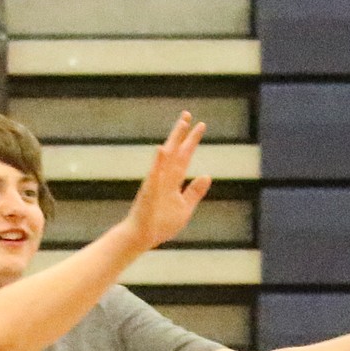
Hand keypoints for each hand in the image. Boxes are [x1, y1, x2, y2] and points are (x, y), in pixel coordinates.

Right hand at [121, 111, 211, 251]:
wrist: (142, 237)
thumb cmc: (161, 224)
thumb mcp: (185, 207)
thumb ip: (195, 191)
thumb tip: (207, 175)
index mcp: (173, 181)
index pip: (185, 156)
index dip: (192, 141)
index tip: (200, 125)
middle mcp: (165, 177)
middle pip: (176, 151)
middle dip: (183, 133)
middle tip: (188, 113)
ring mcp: (157, 182)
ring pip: (167, 157)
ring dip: (174, 140)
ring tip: (181, 123)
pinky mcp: (150, 191)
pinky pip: (155, 174)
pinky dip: (159, 162)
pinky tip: (162, 149)